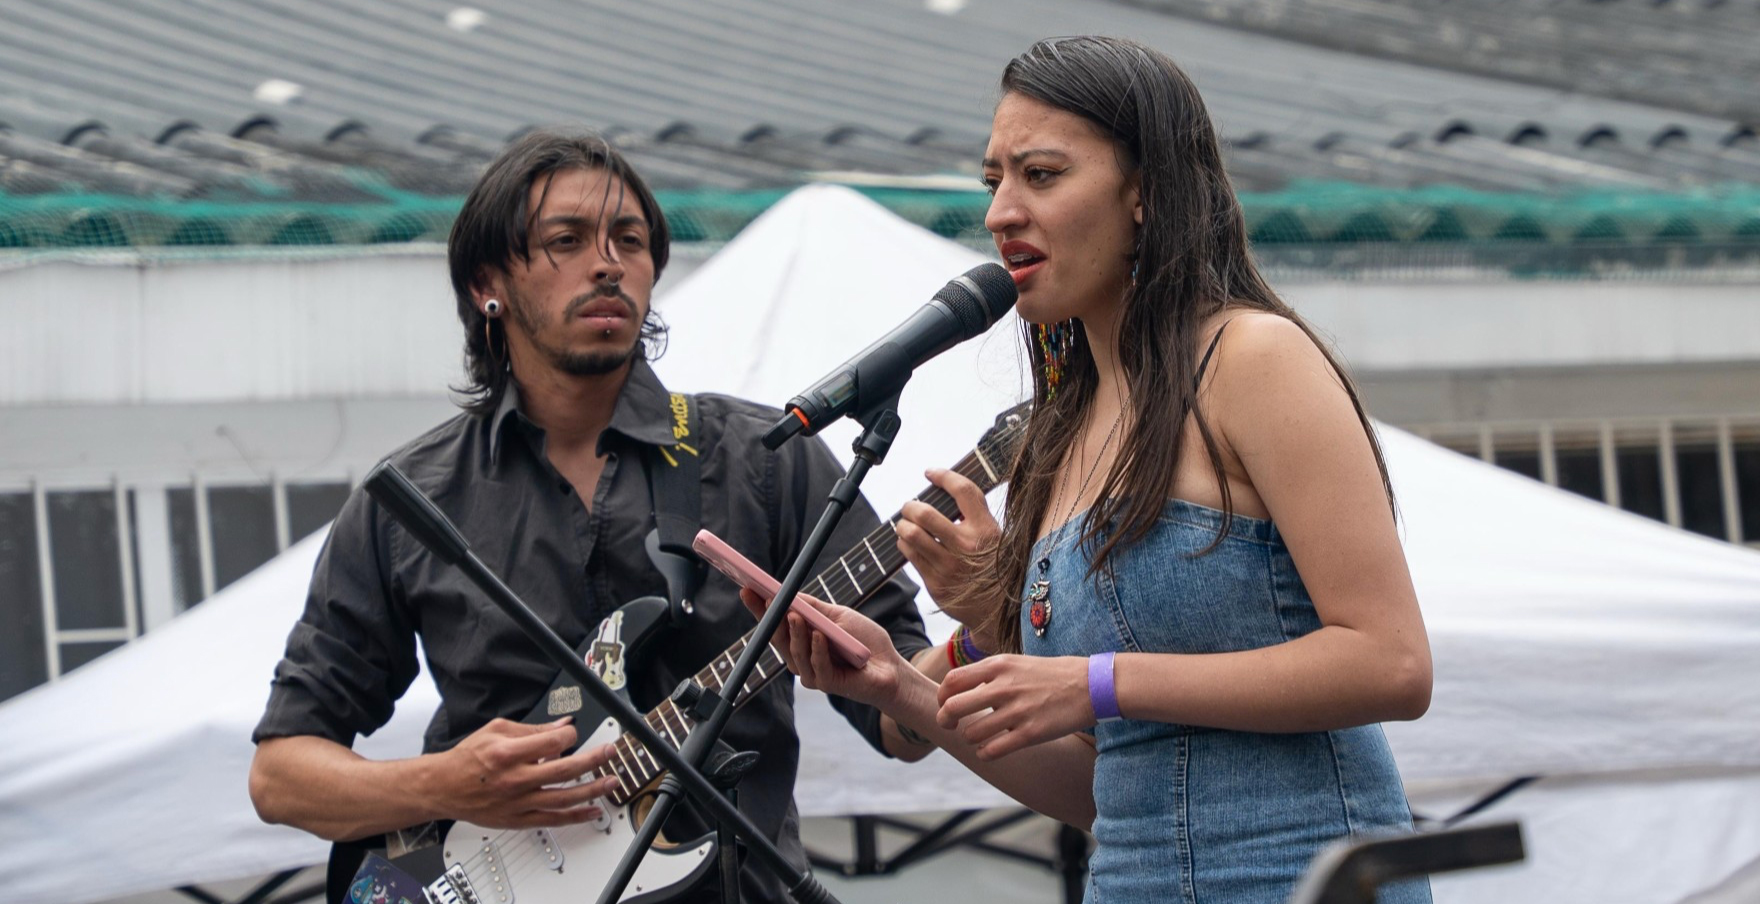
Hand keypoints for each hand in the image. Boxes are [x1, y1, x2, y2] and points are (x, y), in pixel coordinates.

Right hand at [432, 717, 621, 828]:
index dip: (569, 735)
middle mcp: (516, 779)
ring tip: (611, 781)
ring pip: (564, 798)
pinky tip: (593, 811)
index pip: (553, 742)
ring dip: (592, 790)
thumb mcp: (496, 730)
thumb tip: (562, 725)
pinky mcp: (518, 819)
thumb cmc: (467, 759)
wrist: (443, 787)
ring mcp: (518, 802)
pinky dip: (576, 817)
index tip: (572, 733)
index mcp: (509, 753)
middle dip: (593, 759)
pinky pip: (553, 820)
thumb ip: (533, 729)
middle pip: (564, 770)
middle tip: (610, 752)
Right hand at [739, 588, 905, 708]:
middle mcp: (801, 659)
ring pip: (796, 653)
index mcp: (800, 641)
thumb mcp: (839, 617)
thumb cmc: (864, 641)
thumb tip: (790, 593)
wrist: (890, 667)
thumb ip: (815, 609)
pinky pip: (818, 666)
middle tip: (766, 598)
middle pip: (779, 639)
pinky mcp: (829, 684)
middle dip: (770, 618)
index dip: (760, 608)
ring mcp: (812, 673)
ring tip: (794, 614)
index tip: (747, 588)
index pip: (775, 624)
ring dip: (795, 632)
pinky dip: (817, 650)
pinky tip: (819, 635)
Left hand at [896, 468, 1001, 646]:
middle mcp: (966, 547)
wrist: (1001, 614)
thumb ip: (976, 519)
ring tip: (905, 525)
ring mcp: (949, 566)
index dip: (943, 476)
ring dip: (903, 525)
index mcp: (986, 530)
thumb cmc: (997, 570)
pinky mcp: (935, 584)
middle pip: (925, 514)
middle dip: (911, 506)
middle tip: (910, 506)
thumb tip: (947, 497)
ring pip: (911, 534)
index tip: (930, 473)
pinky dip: (905, 544)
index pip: (963, 491)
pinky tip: (909, 544)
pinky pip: (910, 556)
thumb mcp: (996, 539)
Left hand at [936, 655, 1093, 759]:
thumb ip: (989, 674)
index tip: (946, 705)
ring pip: (971, 733)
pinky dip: (985, 753)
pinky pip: (992, 750)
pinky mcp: (1031, 733)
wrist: (1092, 685)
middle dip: (946, 721)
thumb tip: (960, 688)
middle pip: (953, 707)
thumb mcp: (1017, 662)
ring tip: (979, 738)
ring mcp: (1017, 711)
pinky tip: (991, 750)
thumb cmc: (1052, 674)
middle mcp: (1004, 686)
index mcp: (998, 665)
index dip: (942, 697)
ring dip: (970, 739)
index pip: (952, 681)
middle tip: (951, 726)